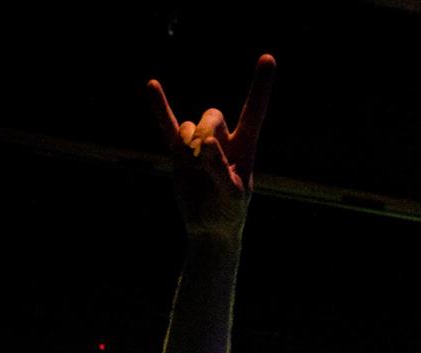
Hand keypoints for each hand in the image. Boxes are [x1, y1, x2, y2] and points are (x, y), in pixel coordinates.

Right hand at [147, 54, 275, 238]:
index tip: (268, 58)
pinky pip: (167, 125)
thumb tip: (204, 144)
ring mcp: (199, 143)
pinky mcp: (179, 151)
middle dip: (204, 132)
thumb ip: (219, 169)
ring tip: (193, 170)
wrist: (209, 226)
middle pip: (212, 115)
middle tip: (203, 158)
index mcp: (244, 146)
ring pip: (188, 126)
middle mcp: (223, 138)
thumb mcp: (230, 195)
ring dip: (187, 147)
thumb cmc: (228, 211)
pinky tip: (152, 86)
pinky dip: (160, 107)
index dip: (260, 87)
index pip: (254, 111)